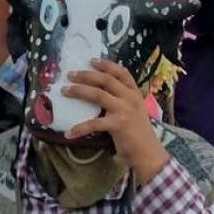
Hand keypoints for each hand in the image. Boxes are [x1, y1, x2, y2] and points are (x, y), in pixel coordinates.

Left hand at [62, 58, 169, 182]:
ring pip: (98, 94)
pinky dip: (80, 128)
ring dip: (79, 91)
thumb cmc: (138, 133)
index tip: (91, 60)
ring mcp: (125, 110)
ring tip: (65, 91)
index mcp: (135, 93)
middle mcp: (131, 98)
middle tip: (70, 74)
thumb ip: (121, 100)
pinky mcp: (118, 124)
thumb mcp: (134, 111)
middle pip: (106, 80)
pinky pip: (94, 123)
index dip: (106, 64)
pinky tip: (69, 133)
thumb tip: (98, 92)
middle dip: (86, 75)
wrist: (148, 153)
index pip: (121, 72)